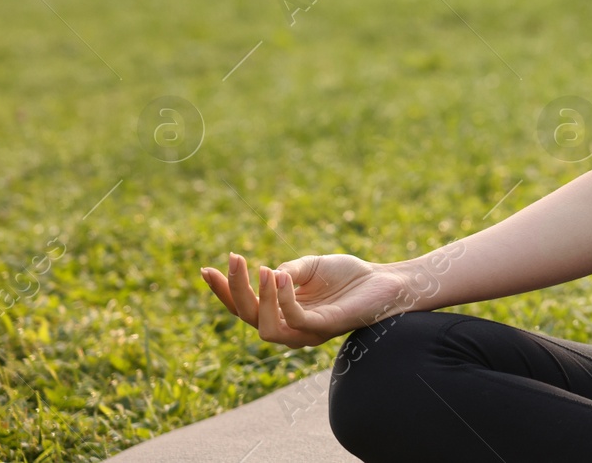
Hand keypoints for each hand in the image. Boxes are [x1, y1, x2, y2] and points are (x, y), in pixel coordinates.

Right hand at [200, 251, 412, 347]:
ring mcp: (306, 331)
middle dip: (234, 290)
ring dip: (259, 297)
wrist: (384, 281)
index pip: (244, 306)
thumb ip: (287, 271)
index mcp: (282, 310)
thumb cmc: (348, 275)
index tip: (206, 270)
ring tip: (262, 269)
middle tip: (232, 260)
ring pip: (266, 327)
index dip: (224, 291)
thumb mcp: (310, 266)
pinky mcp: (324, 329)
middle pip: (248, 317)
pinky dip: (283, 299)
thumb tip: (266, 275)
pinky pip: (295, 321)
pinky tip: (282, 276)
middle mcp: (289, 325)